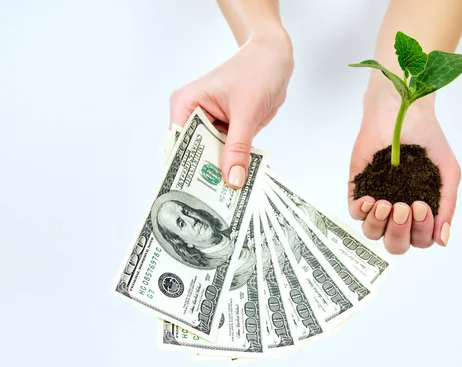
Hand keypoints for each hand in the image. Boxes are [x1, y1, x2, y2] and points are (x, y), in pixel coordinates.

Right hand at [169, 29, 292, 188]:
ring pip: (215, 157)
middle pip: (196, 154)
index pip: (179, 143)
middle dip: (208, 176)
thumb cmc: (256, 71)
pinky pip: (231, 153)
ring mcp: (213, 125)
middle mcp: (194, 116)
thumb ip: (238, 148)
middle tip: (217, 206)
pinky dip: (239, 165)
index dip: (185, 169)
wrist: (275, 57)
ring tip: (233, 201)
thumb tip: (233, 180)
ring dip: (225, 175)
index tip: (194, 196)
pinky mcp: (230, 131)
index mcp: (186, 104)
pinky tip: (249, 182)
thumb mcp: (246, 111)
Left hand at [348, 88, 460, 253]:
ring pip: (372, 233)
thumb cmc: (428, 140)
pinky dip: (362, 211)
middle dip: (399, 232)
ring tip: (386, 203)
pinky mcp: (358, 188)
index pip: (420, 240)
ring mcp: (377, 201)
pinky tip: (371, 199)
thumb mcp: (448, 173)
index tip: (421, 205)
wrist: (404, 113)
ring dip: (380, 224)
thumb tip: (443, 240)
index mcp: (421, 213)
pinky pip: (354, 212)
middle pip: (396, 244)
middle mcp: (398, 213)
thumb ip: (447, 206)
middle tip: (403, 207)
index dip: (421, 232)